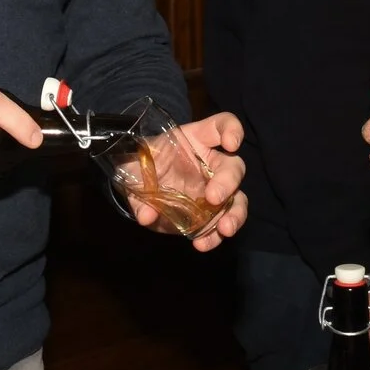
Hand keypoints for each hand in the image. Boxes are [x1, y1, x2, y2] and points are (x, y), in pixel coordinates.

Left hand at [144, 111, 249, 251]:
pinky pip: (219, 225)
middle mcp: (211, 163)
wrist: (136, 185)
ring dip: (235, 214)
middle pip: (234, 167)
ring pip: (238, 199)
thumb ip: (137, 189)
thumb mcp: (132, 169)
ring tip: (225, 229)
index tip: (231, 143)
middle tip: (214, 198)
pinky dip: (213, 236)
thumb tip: (146, 215)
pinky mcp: (208, 214)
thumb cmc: (140, 164)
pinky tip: (202, 243)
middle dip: (228, 182)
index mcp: (196, 140)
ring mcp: (214, 189)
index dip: (232, 130)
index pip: (221, 125)